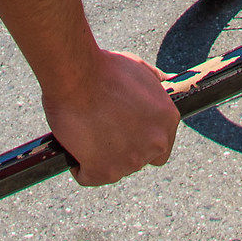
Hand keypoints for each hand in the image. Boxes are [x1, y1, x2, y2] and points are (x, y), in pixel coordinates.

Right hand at [0, 0, 178, 185]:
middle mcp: (159, 142)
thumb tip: (163, 73)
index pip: (161, 139)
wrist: (73, 70)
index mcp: (169, 117)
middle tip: (95, 125)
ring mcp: (132, 159)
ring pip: (115, 167)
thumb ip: (149, 81)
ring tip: (82, 127)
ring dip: (98, 154)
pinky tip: (72, 143)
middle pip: (140, 157)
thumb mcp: (137, 67)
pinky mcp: (104, 169)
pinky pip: (91, 177)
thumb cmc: (101, 63)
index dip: (134, 131)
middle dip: (119, 146)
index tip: (114, 121)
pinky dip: (80, 165)